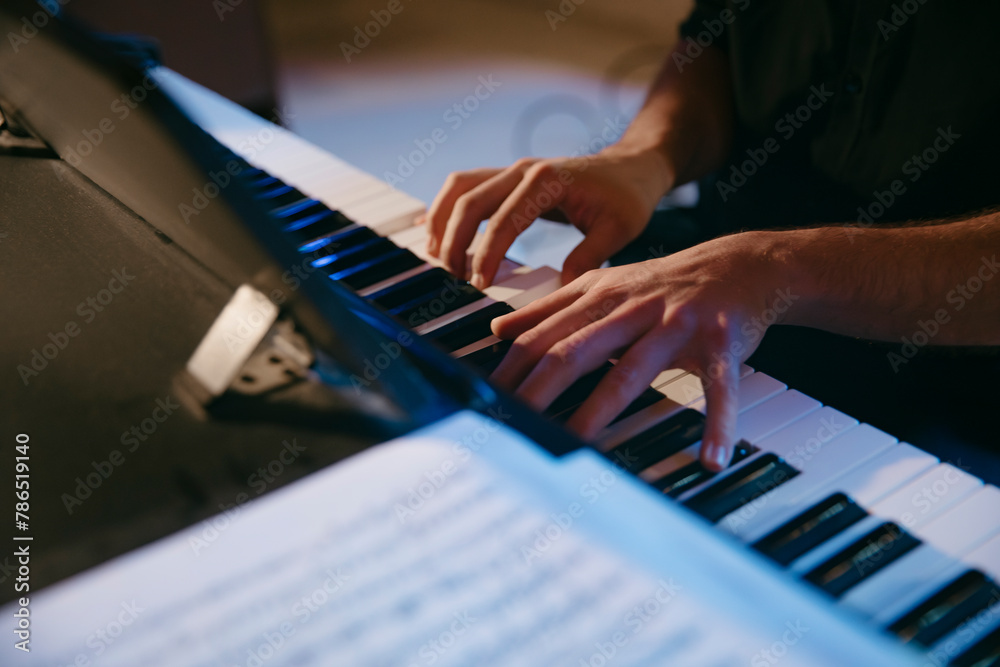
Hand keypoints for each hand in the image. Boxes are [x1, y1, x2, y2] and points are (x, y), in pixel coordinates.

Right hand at [423, 146, 672, 288]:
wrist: (631, 167)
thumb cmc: (626, 197)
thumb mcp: (617, 230)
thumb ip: (588, 258)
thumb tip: (561, 292)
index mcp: (547, 181)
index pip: (504, 220)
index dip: (486, 254)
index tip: (479, 285)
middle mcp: (523, 170)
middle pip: (469, 200)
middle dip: (454, 241)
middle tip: (453, 278)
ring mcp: (512, 170)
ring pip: (460, 188)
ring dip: (443, 221)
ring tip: (438, 258)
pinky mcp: (508, 178)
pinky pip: (466, 187)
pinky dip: (447, 208)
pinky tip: (438, 234)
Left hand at [488, 232, 781, 470]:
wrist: (743, 263)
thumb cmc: (667, 283)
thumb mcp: (604, 285)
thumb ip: (550, 309)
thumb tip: (498, 330)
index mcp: (599, 297)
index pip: (543, 335)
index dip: (511, 369)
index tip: (485, 400)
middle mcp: (633, 307)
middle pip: (575, 350)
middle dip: (538, 389)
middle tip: (512, 427)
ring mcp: (676, 323)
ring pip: (633, 369)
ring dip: (601, 409)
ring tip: (577, 444)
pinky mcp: (722, 341)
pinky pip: (718, 386)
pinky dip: (717, 421)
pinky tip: (710, 457)